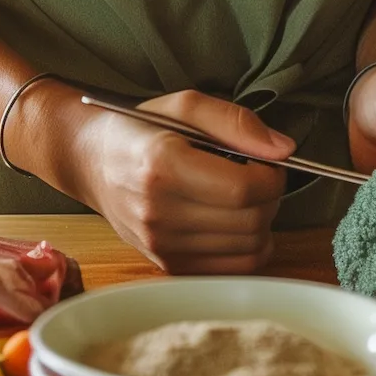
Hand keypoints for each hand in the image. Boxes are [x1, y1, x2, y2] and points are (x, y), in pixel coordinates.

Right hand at [62, 89, 293, 273]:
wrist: (92, 162)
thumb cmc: (141, 129)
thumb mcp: (184, 105)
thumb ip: (235, 122)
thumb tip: (284, 149)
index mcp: (162, 167)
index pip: (242, 188)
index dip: (271, 175)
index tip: (268, 161)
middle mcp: (159, 213)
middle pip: (249, 222)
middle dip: (270, 197)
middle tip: (258, 174)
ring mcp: (161, 246)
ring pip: (247, 250)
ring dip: (261, 222)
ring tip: (244, 196)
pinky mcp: (167, 266)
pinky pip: (232, 270)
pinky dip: (247, 247)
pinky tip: (234, 221)